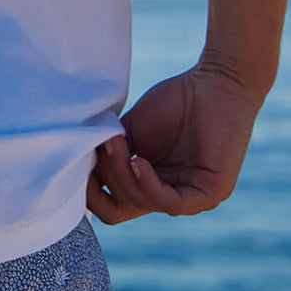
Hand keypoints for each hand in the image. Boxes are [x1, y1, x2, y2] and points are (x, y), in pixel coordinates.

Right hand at [86, 62, 264, 224]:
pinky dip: (148, 185)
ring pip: (142, 204)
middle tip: (101, 145)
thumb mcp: (132, 129)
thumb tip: (74, 165)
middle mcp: (168, 196)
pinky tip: (139, 162)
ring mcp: (190, 198)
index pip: (113, 207)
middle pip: (120, 209)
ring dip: (122, 175)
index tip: (74, 164)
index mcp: (149, 184)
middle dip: (103, 180)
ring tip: (116, 144)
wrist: (215, 81)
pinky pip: (172, 203)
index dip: (90, 194)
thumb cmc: (177, 100)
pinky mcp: (210, 194)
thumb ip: (109, 149)